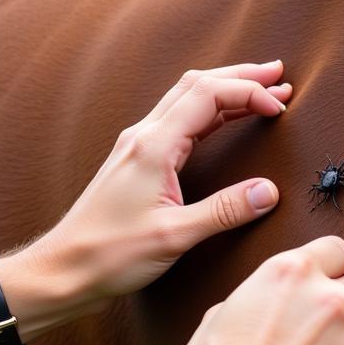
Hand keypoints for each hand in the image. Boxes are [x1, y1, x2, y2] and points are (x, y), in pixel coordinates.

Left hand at [37, 61, 291, 303]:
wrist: (64, 269)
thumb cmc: (109, 254)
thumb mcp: (174, 236)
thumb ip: (224, 211)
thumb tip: (269, 192)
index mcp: (153, 146)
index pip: (208, 95)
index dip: (248, 92)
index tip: (279, 107)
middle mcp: (143, 136)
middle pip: (196, 85)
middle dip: (240, 77)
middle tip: (278, 76)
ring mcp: (137, 146)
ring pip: (185, 99)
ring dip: (225, 91)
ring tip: (262, 91)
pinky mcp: (135, 162)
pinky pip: (176, 121)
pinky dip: (208, 113)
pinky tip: (225, 120)